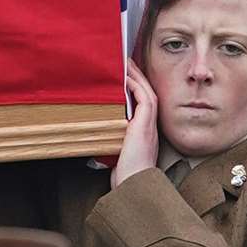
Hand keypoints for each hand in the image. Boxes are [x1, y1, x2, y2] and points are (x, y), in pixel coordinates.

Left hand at [112, 60, 158, 187]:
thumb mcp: (117, 153)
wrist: (133, 185)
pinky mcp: (145, 125)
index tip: (127, 75)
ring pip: (147, 92)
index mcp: (144, 132)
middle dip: (138, 76)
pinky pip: (144, 98)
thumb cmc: (125, 175)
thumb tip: (96, 132)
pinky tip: (127, 77)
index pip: (142, 103)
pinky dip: (136, 85)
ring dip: (137, 76)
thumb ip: (112, 141)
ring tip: (128, 62)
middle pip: (147, 93)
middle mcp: (149, 126)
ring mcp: (149, 125)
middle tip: (128, 61)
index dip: (136, 87)